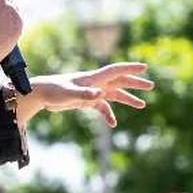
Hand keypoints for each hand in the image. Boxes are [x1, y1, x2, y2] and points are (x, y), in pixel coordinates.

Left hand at [16, 63, 153, 127]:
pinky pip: (102, 108)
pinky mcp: (85, 101)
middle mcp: (95, 83)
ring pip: (114, 95)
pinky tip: (113, 124)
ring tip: (142, 105)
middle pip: (120, 81)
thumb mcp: (70, 94)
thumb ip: (85, 94)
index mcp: (94, 78)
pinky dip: (108, 114)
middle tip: (151, 86)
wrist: (41, 95)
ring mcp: (91, 92)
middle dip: (135, 83)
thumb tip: (100, 95)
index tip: (145, 67)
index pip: (116, 71)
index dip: (131, 69)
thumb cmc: (54, 91)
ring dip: (127, 99)